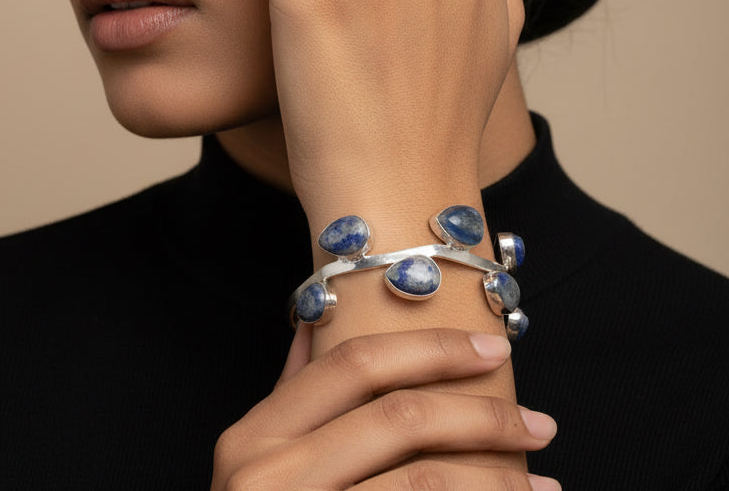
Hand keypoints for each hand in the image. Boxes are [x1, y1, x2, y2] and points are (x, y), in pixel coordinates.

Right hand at [211, 327, 557, 489]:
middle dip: (481, 415)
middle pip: (400, 417)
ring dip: (497, 480)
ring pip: (425, 481)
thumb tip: (318, 325)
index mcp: (258, 434)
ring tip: (541, 483)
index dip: (431, 347)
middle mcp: (272, 473)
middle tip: (538, 422)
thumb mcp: (257, 458)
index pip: (355, 363)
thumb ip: (290, 393)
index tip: (492, 349)